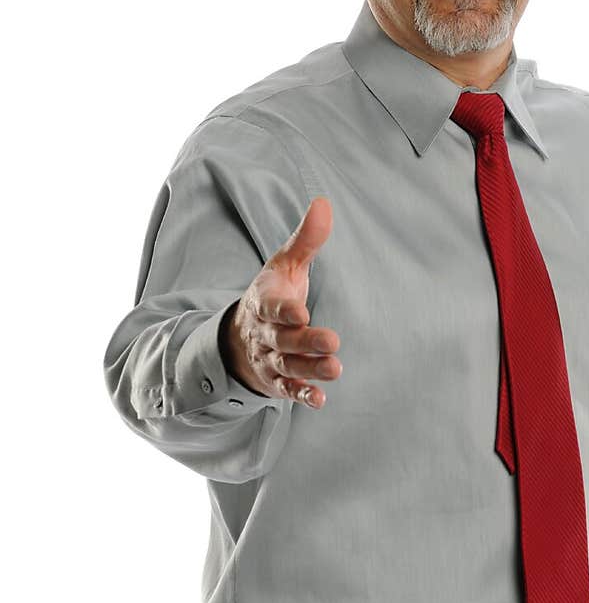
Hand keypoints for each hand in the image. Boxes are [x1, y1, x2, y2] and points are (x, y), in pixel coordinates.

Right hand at [220, 196, 340, 407]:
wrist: (239, 336)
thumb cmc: (271, 294)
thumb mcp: (284, 265)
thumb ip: (305, 240)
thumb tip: (323, 202)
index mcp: (263, 302)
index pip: (271, 307)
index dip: (284, 310)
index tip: (301, 311)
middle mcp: (264, 333)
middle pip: (283, 339)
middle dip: (305, 341)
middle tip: (332, 342)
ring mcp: (268, 359)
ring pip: (287, 367)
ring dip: (310, 370)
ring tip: (335, 369)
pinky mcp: (276, 381)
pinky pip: (287, 390)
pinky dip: (301, 395)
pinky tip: (319, 400)